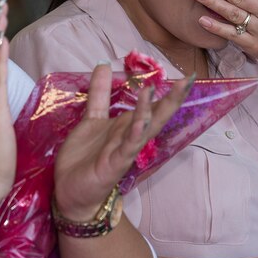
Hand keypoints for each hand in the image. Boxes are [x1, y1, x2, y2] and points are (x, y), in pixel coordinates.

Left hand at [53, 63, 191, 220]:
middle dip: (170, 100)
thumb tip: (104, 65)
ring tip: (152, 90)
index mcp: (127, 126)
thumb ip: (100, 94)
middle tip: (186, 81)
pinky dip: (133, 136)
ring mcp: (124, 152)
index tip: (185, 76)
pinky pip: (125, 149)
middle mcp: (130, 138)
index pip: (150, 106)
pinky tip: (139, 123)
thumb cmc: (85, 158)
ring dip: (147, 111)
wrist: (70, 192)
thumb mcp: (92, 119)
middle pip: (154, 116)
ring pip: (141, 130)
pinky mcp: (113, 165)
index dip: (166, 92)